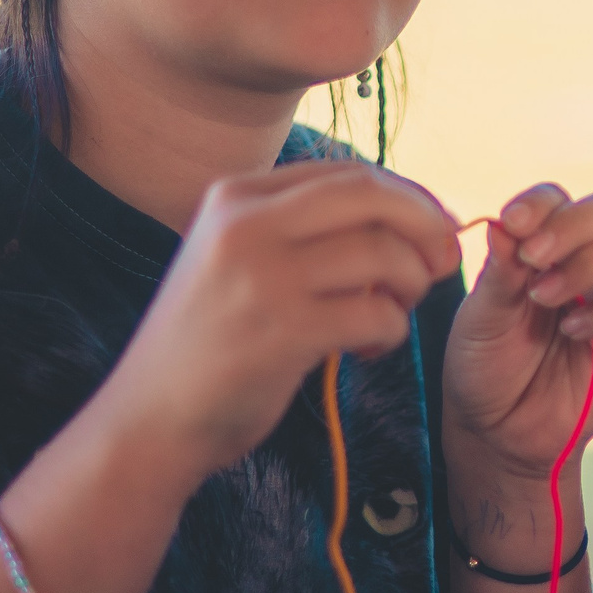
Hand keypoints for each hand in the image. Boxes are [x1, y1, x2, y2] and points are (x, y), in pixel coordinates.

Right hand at [96, 159, 460, 480]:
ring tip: (393, 313)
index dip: (407, 196)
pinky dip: (391, 330)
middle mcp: (245, 223)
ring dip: (410, 285)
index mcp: (235, 196)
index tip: (433, 226)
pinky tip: (369, 351)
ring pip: (383, 252)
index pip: (347, 172)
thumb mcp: (236, 258)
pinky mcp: (284, 331)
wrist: (149, 419)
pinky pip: (377, 311)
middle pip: (371, 194)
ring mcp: (263, 276)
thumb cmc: (210, 342)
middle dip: (425, 224)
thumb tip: (412, 213)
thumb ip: (302, 228)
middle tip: (443, 261)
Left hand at [442, 184, 592, 481]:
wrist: (496, 431)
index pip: (562, 199)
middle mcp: (591, 262)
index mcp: (550, 245)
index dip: (542, 204)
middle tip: (535, 258)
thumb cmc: (486, 365)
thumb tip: (503, 224)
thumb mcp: (480, 317)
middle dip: (576, 225)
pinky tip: (572, 330)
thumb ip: (499, 272)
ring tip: (547, 297)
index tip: (512, 223)